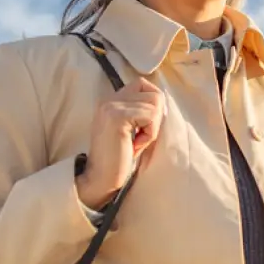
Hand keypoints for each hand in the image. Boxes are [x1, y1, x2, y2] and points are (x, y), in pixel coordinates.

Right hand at [76, 77, 165, 209]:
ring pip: (155, 103)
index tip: (145, 126)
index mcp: (111, 100)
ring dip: (152, 127)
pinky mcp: (118, 116)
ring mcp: (112, 106)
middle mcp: (109, 99)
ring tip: (136, 142)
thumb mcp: (130, 129)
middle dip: (155, 118)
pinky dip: (149, 134)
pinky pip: (151, 116)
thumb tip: (163, 101)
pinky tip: (135, 146)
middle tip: (140, 137)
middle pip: (154, 93)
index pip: (143, 84)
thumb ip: (140, 111)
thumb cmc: (120, 157)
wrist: (101, 178)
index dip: (153, 104)